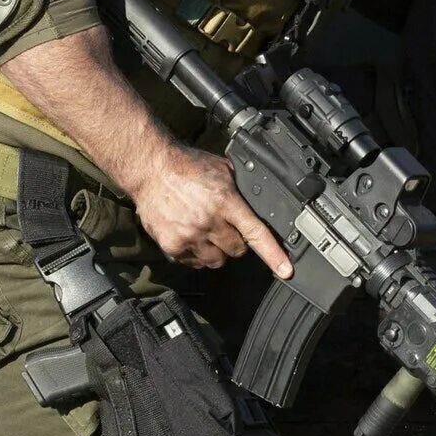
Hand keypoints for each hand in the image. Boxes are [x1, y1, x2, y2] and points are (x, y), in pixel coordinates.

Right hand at [130, 143, 291, 277]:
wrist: (151, 168)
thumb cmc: (185, 166)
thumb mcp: (222, 169)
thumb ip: (238, 189)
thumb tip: (253, 200)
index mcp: (226, 202)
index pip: (255, 233)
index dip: (273, 254)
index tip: (285, 270)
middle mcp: (209, 222)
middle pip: (237, 251)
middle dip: (236, 242)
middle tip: (226, 229)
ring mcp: (190, 236)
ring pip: (216, 261)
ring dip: (217, 251)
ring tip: (208, 233)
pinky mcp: (173, 245)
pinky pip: (194, 262)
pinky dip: (196, 254)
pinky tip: (192, 236)